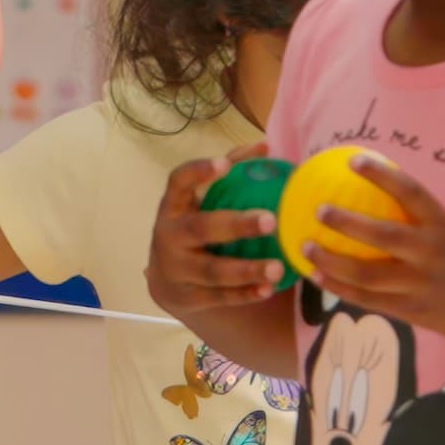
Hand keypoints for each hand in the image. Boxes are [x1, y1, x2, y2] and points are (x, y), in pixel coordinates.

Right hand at [149, 147, 288, 314]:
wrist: (167, 279)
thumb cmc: (193, 225)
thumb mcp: (200, 200)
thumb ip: (230, 171)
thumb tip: (264, 147)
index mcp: (173, 206)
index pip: (178, 183)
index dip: (198, 172)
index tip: (224, 165)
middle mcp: (170, 236)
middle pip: (200, 229)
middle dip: (235, 225)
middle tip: (270, 221)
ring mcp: (177, 268)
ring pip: (212, 271)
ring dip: (246, 269)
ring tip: (277, 267)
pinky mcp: (188, 296)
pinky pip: (219, 297)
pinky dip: (245, 294)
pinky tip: (268, 289)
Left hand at [294, 154, 444, 338]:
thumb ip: (415, 217)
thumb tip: (366, 191)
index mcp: (442, 226)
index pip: (411, 192)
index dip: (382, 174)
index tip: (352, 161)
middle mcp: (431, 253)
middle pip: (383, 235)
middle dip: (346, 222)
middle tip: (318, 210)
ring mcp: (419, 284)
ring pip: (366, 273)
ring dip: (331, 261)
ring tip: (305, 248)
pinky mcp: (408, 310)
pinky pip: (366, 298)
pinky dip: (338, 287)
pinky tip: (316, 277)